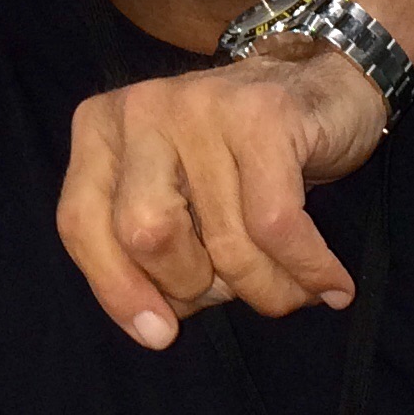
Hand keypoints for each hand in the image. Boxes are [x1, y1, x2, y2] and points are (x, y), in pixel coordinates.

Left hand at [60, 44, 385, 346]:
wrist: (322, 79)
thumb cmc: (239, 158)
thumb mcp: (175, 197)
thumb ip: (149, 254)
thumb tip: (155, 331)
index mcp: (101, 129)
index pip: (81, 224)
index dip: (117, 290)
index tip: (160, 334)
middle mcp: (141, 110)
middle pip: (146, 234)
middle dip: (194, 284)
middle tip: (231, 287)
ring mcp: (201, 107)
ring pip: (224, 240)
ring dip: (267, 288)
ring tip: (295, 292)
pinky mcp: (263, 117)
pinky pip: (277, 226)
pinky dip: (307, 270)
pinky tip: (332, 287)